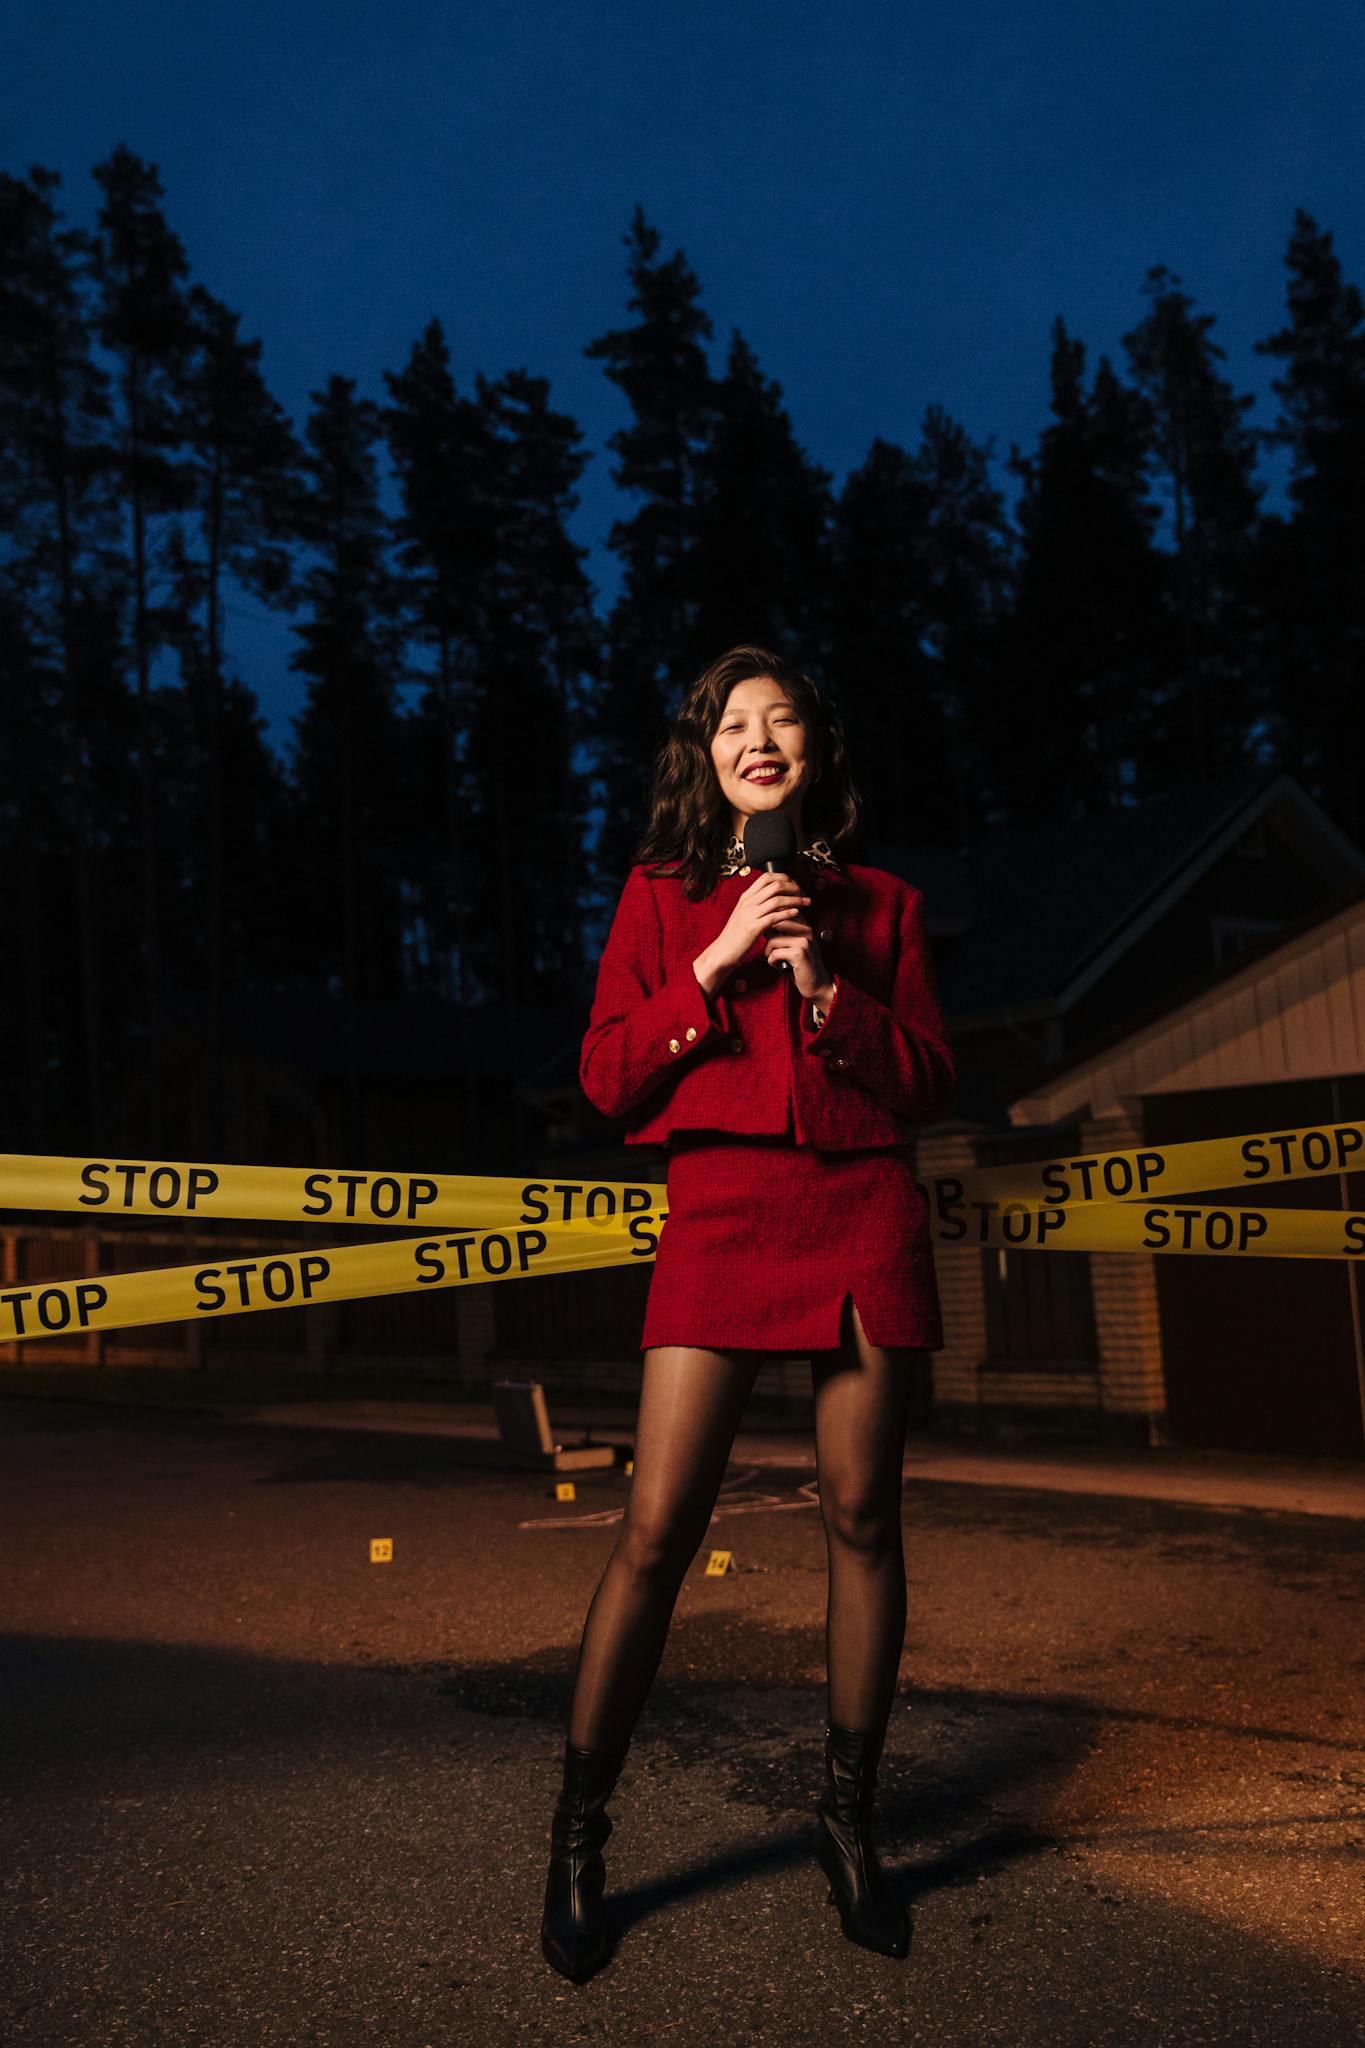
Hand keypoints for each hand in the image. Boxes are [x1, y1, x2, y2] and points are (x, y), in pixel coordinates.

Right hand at [696, 871, 810, 987]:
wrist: (723, 952)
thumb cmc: (736, 935)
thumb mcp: (744, 914)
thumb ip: (757, 905)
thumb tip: (773, 898)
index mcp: (746, 897)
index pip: (766, 877)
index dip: (783, 877)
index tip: (794, 883)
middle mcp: (748, 902)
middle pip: (775, 885)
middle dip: (793, 887)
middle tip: (803, 892)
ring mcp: (750, 914)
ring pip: (777, 900)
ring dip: (796, 900)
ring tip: (807, 902)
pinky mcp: (754, 928)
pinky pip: (774, 917)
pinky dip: (787, 913)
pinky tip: (797, 913)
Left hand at [763, 914, 831, 1004]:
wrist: (817, 984)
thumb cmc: (800, 964)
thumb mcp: (793, 944)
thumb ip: (783, 931)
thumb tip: (763, 920)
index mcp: (805, 925)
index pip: (783, 911)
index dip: (771, 922)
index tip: (769, 935)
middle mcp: (806, 930)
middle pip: (775, 922)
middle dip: (767, 936)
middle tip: (771, 949)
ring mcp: (804, 941)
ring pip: (772, 939)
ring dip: (768, 951)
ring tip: (774, 958)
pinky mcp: (799, 953)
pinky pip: (774, 953)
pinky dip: (772, 962)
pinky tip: (779, 966)